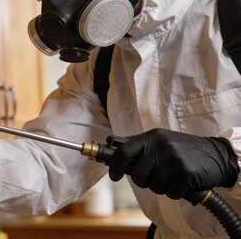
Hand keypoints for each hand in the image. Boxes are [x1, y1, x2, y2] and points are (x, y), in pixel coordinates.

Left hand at [108, 128, 238, 198]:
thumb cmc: (183, 151)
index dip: (115, 167)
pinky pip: (171, 192)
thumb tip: (113, 154)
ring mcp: (173, 158)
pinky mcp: (185, 172)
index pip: (124, 152)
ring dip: (163, 187)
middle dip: (146, 181)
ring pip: (155, 186)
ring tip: (174, 177)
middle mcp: (160, 145)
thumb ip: (140, 148)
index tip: (114, 176)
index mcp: (151, 137)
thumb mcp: (160, 141)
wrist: (216, 154)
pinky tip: (183, 182)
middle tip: (158, 177)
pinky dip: (177, 192)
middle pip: (138, 175)